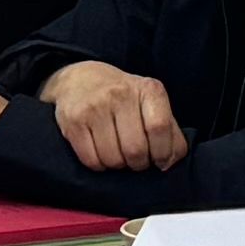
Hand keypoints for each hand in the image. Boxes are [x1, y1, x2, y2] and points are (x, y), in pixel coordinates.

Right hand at [42, 60, 188, 173]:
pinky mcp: (73, 121)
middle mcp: (120, 94)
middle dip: (139, 164)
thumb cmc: (123, 97)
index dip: (162, 152)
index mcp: (147, 89)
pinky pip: (91, 160)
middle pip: (136, 149)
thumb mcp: (151, 104)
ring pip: (113, 159)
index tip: (160, 161)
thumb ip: (170, 131)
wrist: (79, 79)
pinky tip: (101, 154)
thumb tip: (170, 162)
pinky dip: (99, 166)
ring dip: (118, 165)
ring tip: (118, 154)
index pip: (160, 127)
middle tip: (136, 160)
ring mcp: (94, 107)